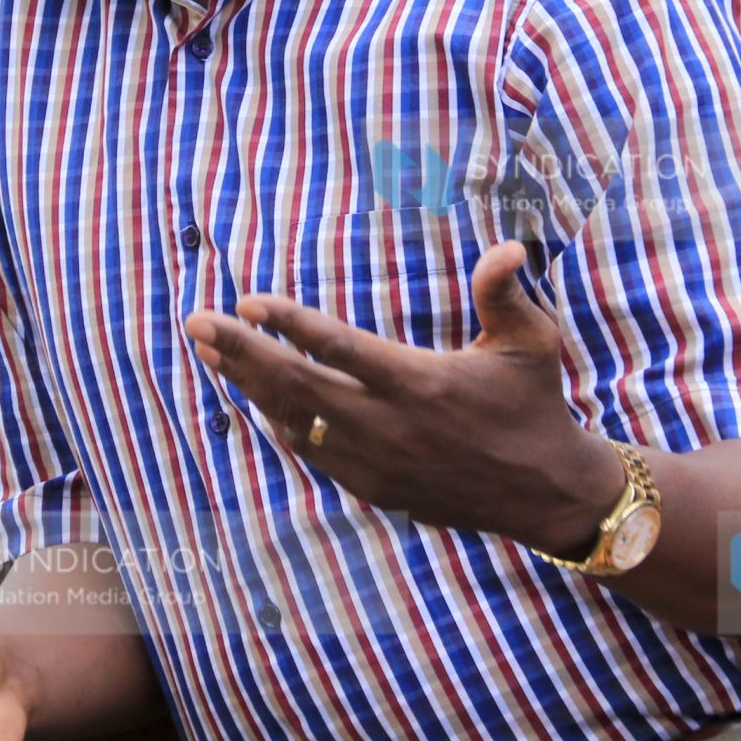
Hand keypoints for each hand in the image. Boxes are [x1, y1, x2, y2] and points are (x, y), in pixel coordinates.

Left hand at [185, 241, 623, 556]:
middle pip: (297, 386)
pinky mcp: (374, 488)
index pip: (339, 348)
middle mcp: (390, 426)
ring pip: (295, 421)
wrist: (543, 493)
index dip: (288, 325)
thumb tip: (508, 247)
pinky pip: (313, 452)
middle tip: (196, 323)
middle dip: (241, 353)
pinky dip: (280, 422)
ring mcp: (377, 463)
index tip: (246, 301)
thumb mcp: (531, 344)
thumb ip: (505, 294)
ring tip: (212, 352)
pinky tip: (255, 397)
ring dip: (249, 386)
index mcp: (421, 383)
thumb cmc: (535, 406)